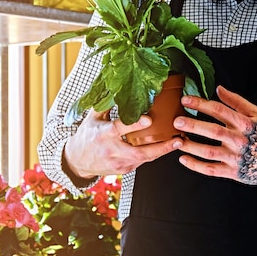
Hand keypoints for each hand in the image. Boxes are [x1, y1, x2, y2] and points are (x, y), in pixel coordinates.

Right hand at [64, 110, 181, 179]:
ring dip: (163, 152)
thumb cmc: (86, 136)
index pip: (118, 129)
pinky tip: (168, 147)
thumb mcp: (92, 118)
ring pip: (144, 159)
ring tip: (179, 142)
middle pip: (137, 152)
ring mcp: (118, 162)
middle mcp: (111, 150)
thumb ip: (106, 103)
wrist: (77, 160)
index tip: (149, 119)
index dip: (134, 124)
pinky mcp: (124, 170)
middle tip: (176, 139)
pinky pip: (143, 163)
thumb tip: (117, 85)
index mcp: (102, 135)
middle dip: (159, 147)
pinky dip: (156, 155)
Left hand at [173, 86, 256, 187]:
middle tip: (177, 121)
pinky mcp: (232, 172)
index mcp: (245, 124)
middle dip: (194, 125)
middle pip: (214, 131)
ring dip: (191, 146)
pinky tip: (183, 159)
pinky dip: (196, 165)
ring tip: (177, 140)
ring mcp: (235, 157)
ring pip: (210, 151)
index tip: (185, 100)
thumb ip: (237, 101)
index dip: (201, 104)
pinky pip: (211, 169)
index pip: (220, 110)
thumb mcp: (255, 114)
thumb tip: (218, 89)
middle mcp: (240, 140)